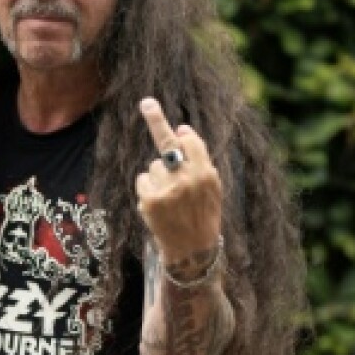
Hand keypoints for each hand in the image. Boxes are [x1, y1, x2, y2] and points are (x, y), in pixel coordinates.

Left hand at [135, 98, 221, 264]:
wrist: (192, 252)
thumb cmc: (202, 216)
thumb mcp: (211, 188)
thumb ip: (199, 159)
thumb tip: (181, 129)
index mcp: (207, 173)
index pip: (191, 143)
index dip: (181, 134)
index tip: (171, 119)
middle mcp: (188, 179)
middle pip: (168, 144)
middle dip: (156, 120)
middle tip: (147, 102)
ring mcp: (168, 189)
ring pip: (153, 166)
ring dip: (157, 178)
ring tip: (168, 200)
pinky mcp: (151, 200)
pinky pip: (143, 180)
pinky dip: (147, 190)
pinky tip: (157, 207)